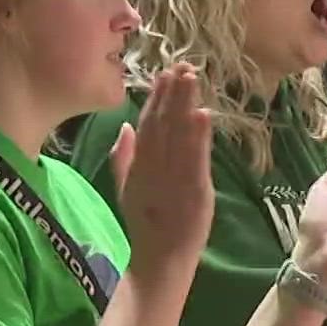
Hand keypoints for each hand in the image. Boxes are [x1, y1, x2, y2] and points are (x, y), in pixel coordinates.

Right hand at [109, 63, 213, 276]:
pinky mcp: (194, 191)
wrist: (159, 259)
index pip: (147, 126)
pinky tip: (203, 114)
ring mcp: (173, 179)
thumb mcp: (126, 189)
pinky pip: (196, 160)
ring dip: (185, 105)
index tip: (164, 74)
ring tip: (191, 78)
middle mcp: (153, 169)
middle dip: (171, 94)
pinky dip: (199, 138)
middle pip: (162, 125)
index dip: (155, 99)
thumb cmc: (146, 226)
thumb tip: (124, 127)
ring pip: (178, 137)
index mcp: (138, 167)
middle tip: (181, 65)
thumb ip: (123, 157)